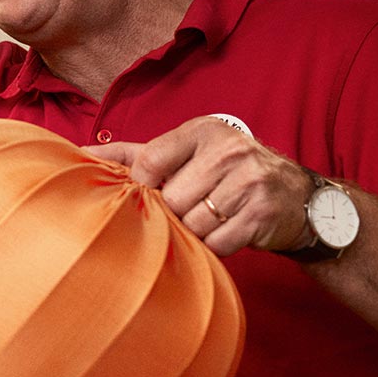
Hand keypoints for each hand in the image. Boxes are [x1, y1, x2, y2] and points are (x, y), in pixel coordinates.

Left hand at [87, 116, 312, 256]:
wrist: (297, 197)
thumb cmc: (228, 174)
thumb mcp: (186, 153)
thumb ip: (134, 154)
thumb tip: (80, 153)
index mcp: (204, 130)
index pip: (150, 160)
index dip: (140, 187)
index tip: (146, 197)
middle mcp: (229, 150)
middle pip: (171, 199)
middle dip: (174, 213)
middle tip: (188, 210)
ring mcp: (249, 180)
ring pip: (193, 223)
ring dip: (195, 231)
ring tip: (209, 219)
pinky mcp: (262, 213)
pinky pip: (218, 243)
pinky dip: (216, 245)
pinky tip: (227, 232)